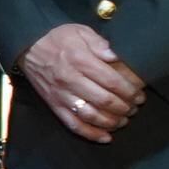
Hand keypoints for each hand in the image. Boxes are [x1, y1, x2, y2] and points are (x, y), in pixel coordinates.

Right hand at [18, 22, 144, 143]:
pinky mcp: (54, 106)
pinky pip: (73, 125)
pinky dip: (91, 134)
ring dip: (111, 122)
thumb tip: (116, 56)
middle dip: (125, 107)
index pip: (111, 81)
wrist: (28, 47)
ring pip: (91, 116)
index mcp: (80, 61)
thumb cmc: (59, 38)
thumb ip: (100, 44)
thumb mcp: (80, 31)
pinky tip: (106, 137)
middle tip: (135, 107)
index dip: (129, 91)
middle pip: (104, 100)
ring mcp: (62, 95)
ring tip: (124, 120)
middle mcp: (71, 80)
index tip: (139, 94)